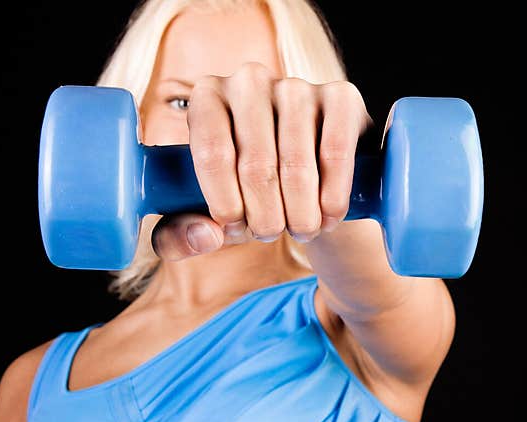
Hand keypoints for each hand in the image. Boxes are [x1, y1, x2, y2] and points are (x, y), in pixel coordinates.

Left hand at [152, 62, 372, 259]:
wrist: (311, 173)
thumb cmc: (253, 191)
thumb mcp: (213, 212)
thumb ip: (186, 233)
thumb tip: (207, 234)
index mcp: (207, 96)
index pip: (212, 154)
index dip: (226, 204)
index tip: (236, 231)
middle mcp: (249, 81)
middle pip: (256, 165)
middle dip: (266, 216)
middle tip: (272, 235)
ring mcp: (297, 86)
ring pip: (297, 165)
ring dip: (301, 213)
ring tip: (301, 230)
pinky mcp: (341, 97)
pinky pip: (335, 152)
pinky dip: (332, 196)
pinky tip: (329, 215)